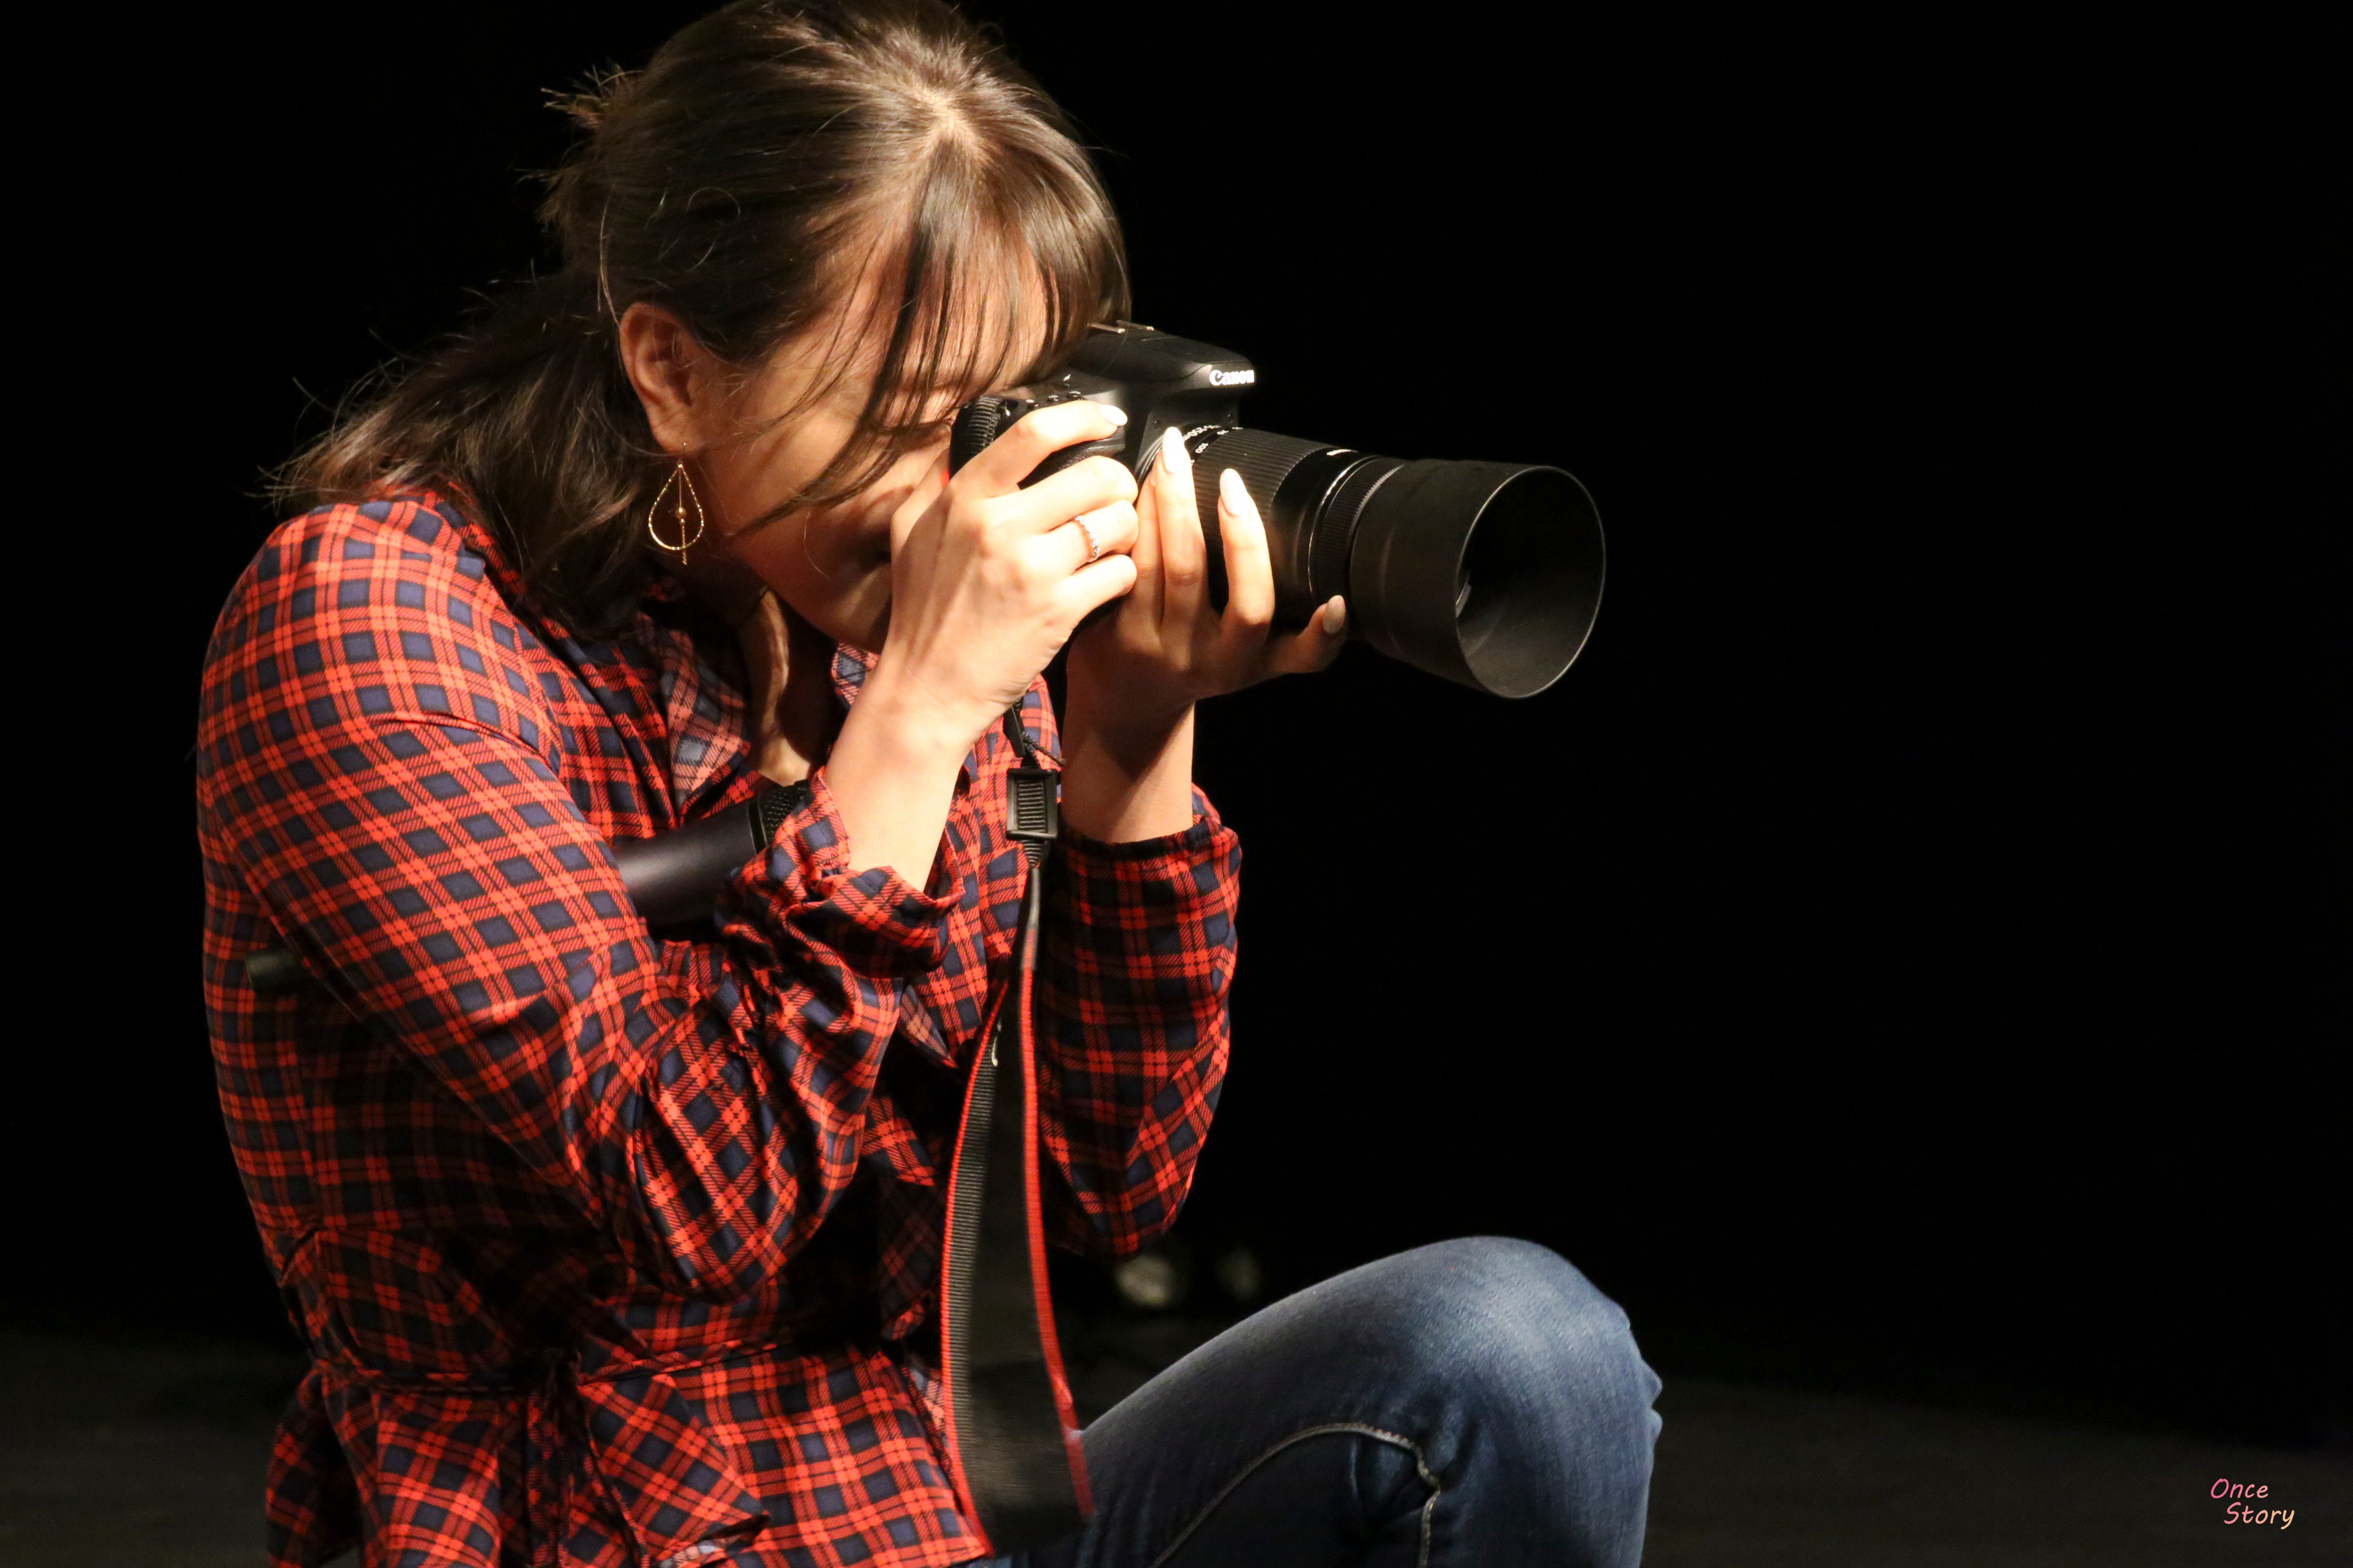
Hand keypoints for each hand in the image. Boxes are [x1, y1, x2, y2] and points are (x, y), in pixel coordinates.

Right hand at [869, 399, 1141, 750]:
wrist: (927, 688)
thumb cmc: (920, 611)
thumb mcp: (910, 532)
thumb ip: (936, 479)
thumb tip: (957, 432)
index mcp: (965, 498)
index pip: (1034, 434)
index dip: (1082, 417)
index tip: (1106, 420)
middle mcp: (999, 525)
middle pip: (1096, 475)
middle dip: (1118, 485)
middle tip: (1113, 500)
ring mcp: (1031, 568)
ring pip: (1117, 522)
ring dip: (1123, 531)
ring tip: (1107, 545)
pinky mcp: (1058, 610)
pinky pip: (1120, 571)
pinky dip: (1121, 574)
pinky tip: (1102, 583)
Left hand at [1066, 427, 1345, 731]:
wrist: (1126, 701)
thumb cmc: (1195, 659)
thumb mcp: (1244, 654)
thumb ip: (1264, 608)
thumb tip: (1273, 519)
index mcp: (1254, 663)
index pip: (1300, 655)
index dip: (1323, 635)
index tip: (1338, 602)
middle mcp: (1215, 661)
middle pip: (1236, 597)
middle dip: (1239, 531)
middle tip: (1232, 479)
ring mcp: (1166, 648)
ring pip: (1175, 570)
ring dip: (1176, 507)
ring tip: (1175, 460)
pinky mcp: (1122, 631)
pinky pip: (1134, 566)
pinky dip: (1139, 520)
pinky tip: (1141, 486)